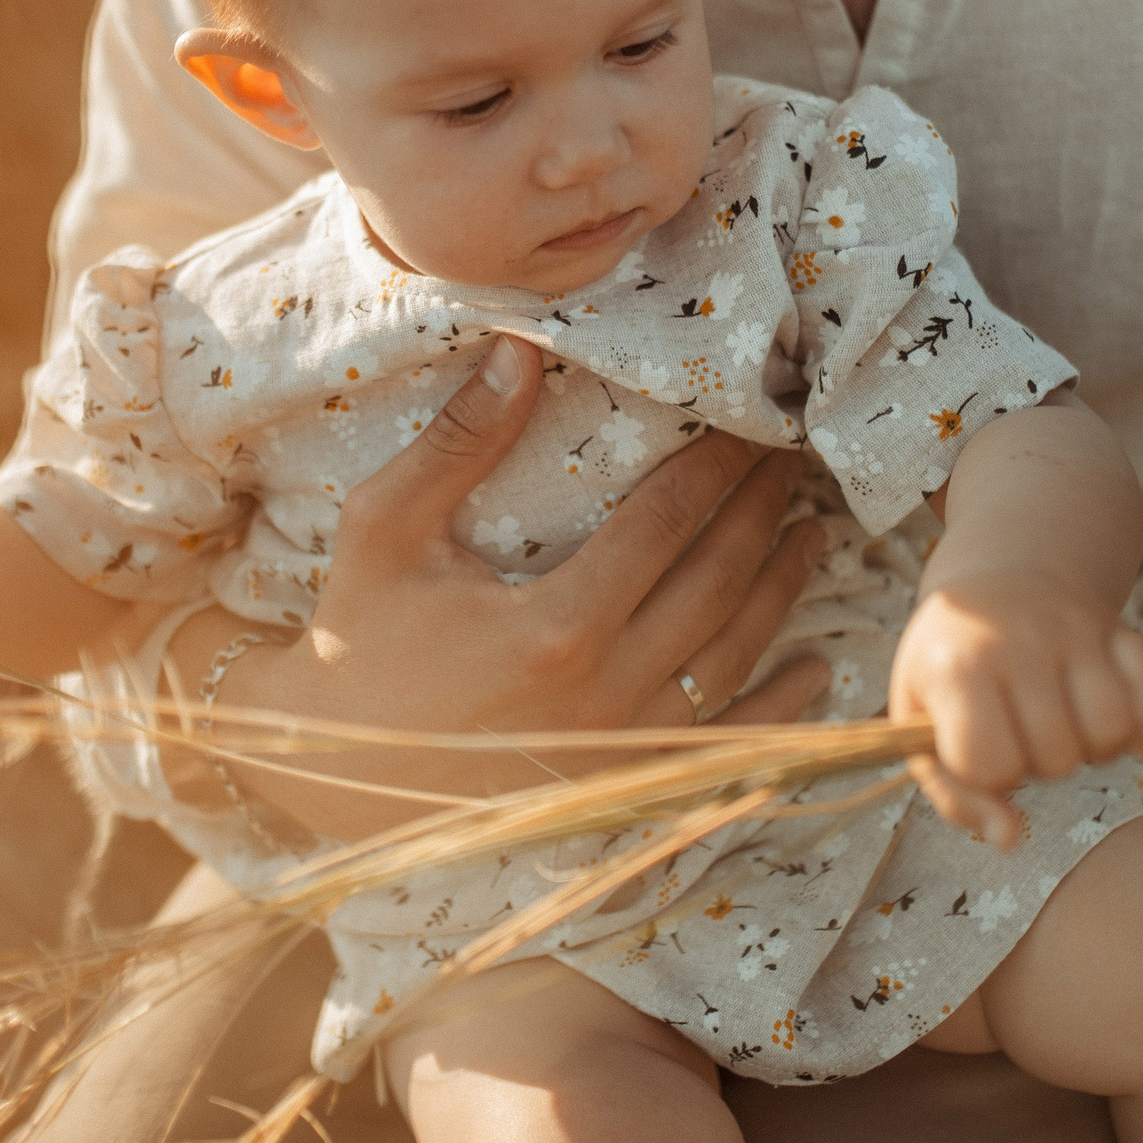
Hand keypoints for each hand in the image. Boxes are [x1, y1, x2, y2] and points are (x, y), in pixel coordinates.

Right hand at [212, 336, 830, 837]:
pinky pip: (724, 746)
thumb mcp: (387, 528)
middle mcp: (607, 692)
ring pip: (733, 659)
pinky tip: (816, 667)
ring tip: (813, 536)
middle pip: (718, 584)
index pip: (668, 522)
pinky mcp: (624, 793)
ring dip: (782, 593)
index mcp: (556, 625)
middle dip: (762, 514)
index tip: (752, 418)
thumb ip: (460, 441)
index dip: (720, 465)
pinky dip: (779, 707)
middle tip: (793, 462)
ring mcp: (623, 751)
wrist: (326, 772)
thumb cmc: (356, 640)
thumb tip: (522, 349)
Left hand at [889, 574, 1142, 846]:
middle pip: (1057, 757)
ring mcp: (1074, 630)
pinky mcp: (1121, 628)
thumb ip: (954, 791)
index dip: (992, 774)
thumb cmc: (953, 666)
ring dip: (1096, 748)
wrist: (997, 581)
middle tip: (1027, 732)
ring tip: (1070, 726)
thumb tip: (1009, 839)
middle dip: (1042, 762)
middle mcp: (1018, 642)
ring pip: (1112, 731)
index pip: (991, 765)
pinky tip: (1120, 721)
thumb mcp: (921, 722)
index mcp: (956, 667)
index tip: (984, 747)